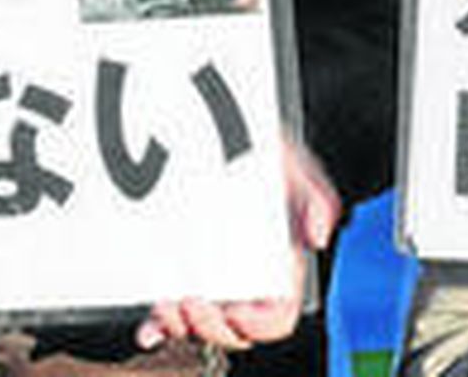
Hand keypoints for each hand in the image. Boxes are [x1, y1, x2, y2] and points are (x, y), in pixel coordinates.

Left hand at [134, 137, 340, 352]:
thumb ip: (315, 197)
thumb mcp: (292, 166)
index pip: (278, 317)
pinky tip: (150, 325)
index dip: (260, 325)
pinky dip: (158, 327)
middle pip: (235, 331)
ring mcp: (212, 280)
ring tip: (170, 304)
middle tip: (194, 302)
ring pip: (201, 327)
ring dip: (184, 326)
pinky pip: (169, 317)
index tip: (237, 311)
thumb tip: (317, 237)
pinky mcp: (180, 276)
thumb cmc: (259, 154)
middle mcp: (246, 280)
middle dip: (213, 326)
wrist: (215, 135)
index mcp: (277, 268)